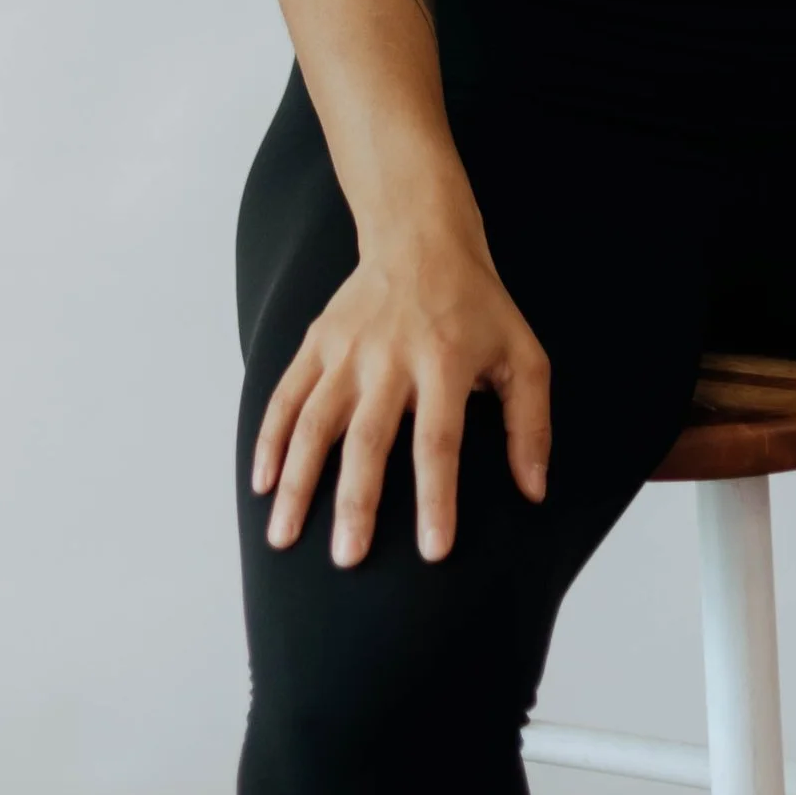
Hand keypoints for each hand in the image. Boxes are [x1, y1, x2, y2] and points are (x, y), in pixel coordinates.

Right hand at [251, 223, 552, 565]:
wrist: (420, 235)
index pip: (439, 441)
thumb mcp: (522, 353)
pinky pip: (285, 395)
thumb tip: (534, 490)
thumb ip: (531, 423)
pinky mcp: (317, 341)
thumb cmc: (477, 305)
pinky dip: (269, 439)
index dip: (436, 497)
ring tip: (283, 536)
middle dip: (356, 501)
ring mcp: (346, 349)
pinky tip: (261, 483)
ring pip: (313, 422)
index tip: (433, 551)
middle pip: (368, 438)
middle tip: (347, 558)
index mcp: (444, 361)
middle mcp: (389, 357)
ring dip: (297, 481)